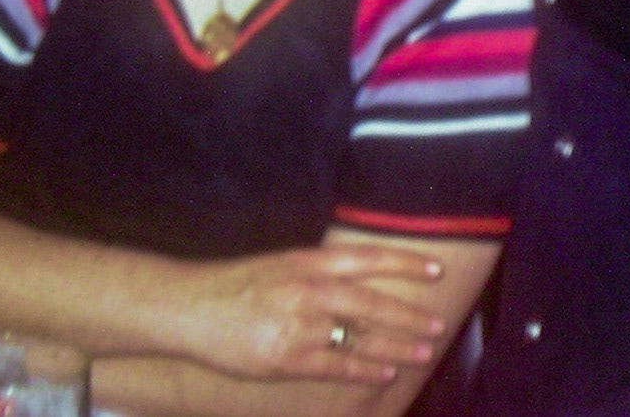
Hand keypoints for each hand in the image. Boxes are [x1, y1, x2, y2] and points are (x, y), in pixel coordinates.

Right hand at [178, 244, 447, 383]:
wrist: (191, 307)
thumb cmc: (237, 284)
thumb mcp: (283, 263)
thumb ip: (320, 271)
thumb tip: (361, 278)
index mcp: (310, 261)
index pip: (369, 258)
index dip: (407, 263)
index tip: (437, 269)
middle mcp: (309, 290)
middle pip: (373, 304)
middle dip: (410, 316)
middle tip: (439, 325)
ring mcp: (299, 325)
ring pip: (361, 338)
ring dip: (397, 347)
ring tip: (424, 352)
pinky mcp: (286, 358)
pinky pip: (336, 366)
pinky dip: (364, 371)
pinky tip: (386, 372)